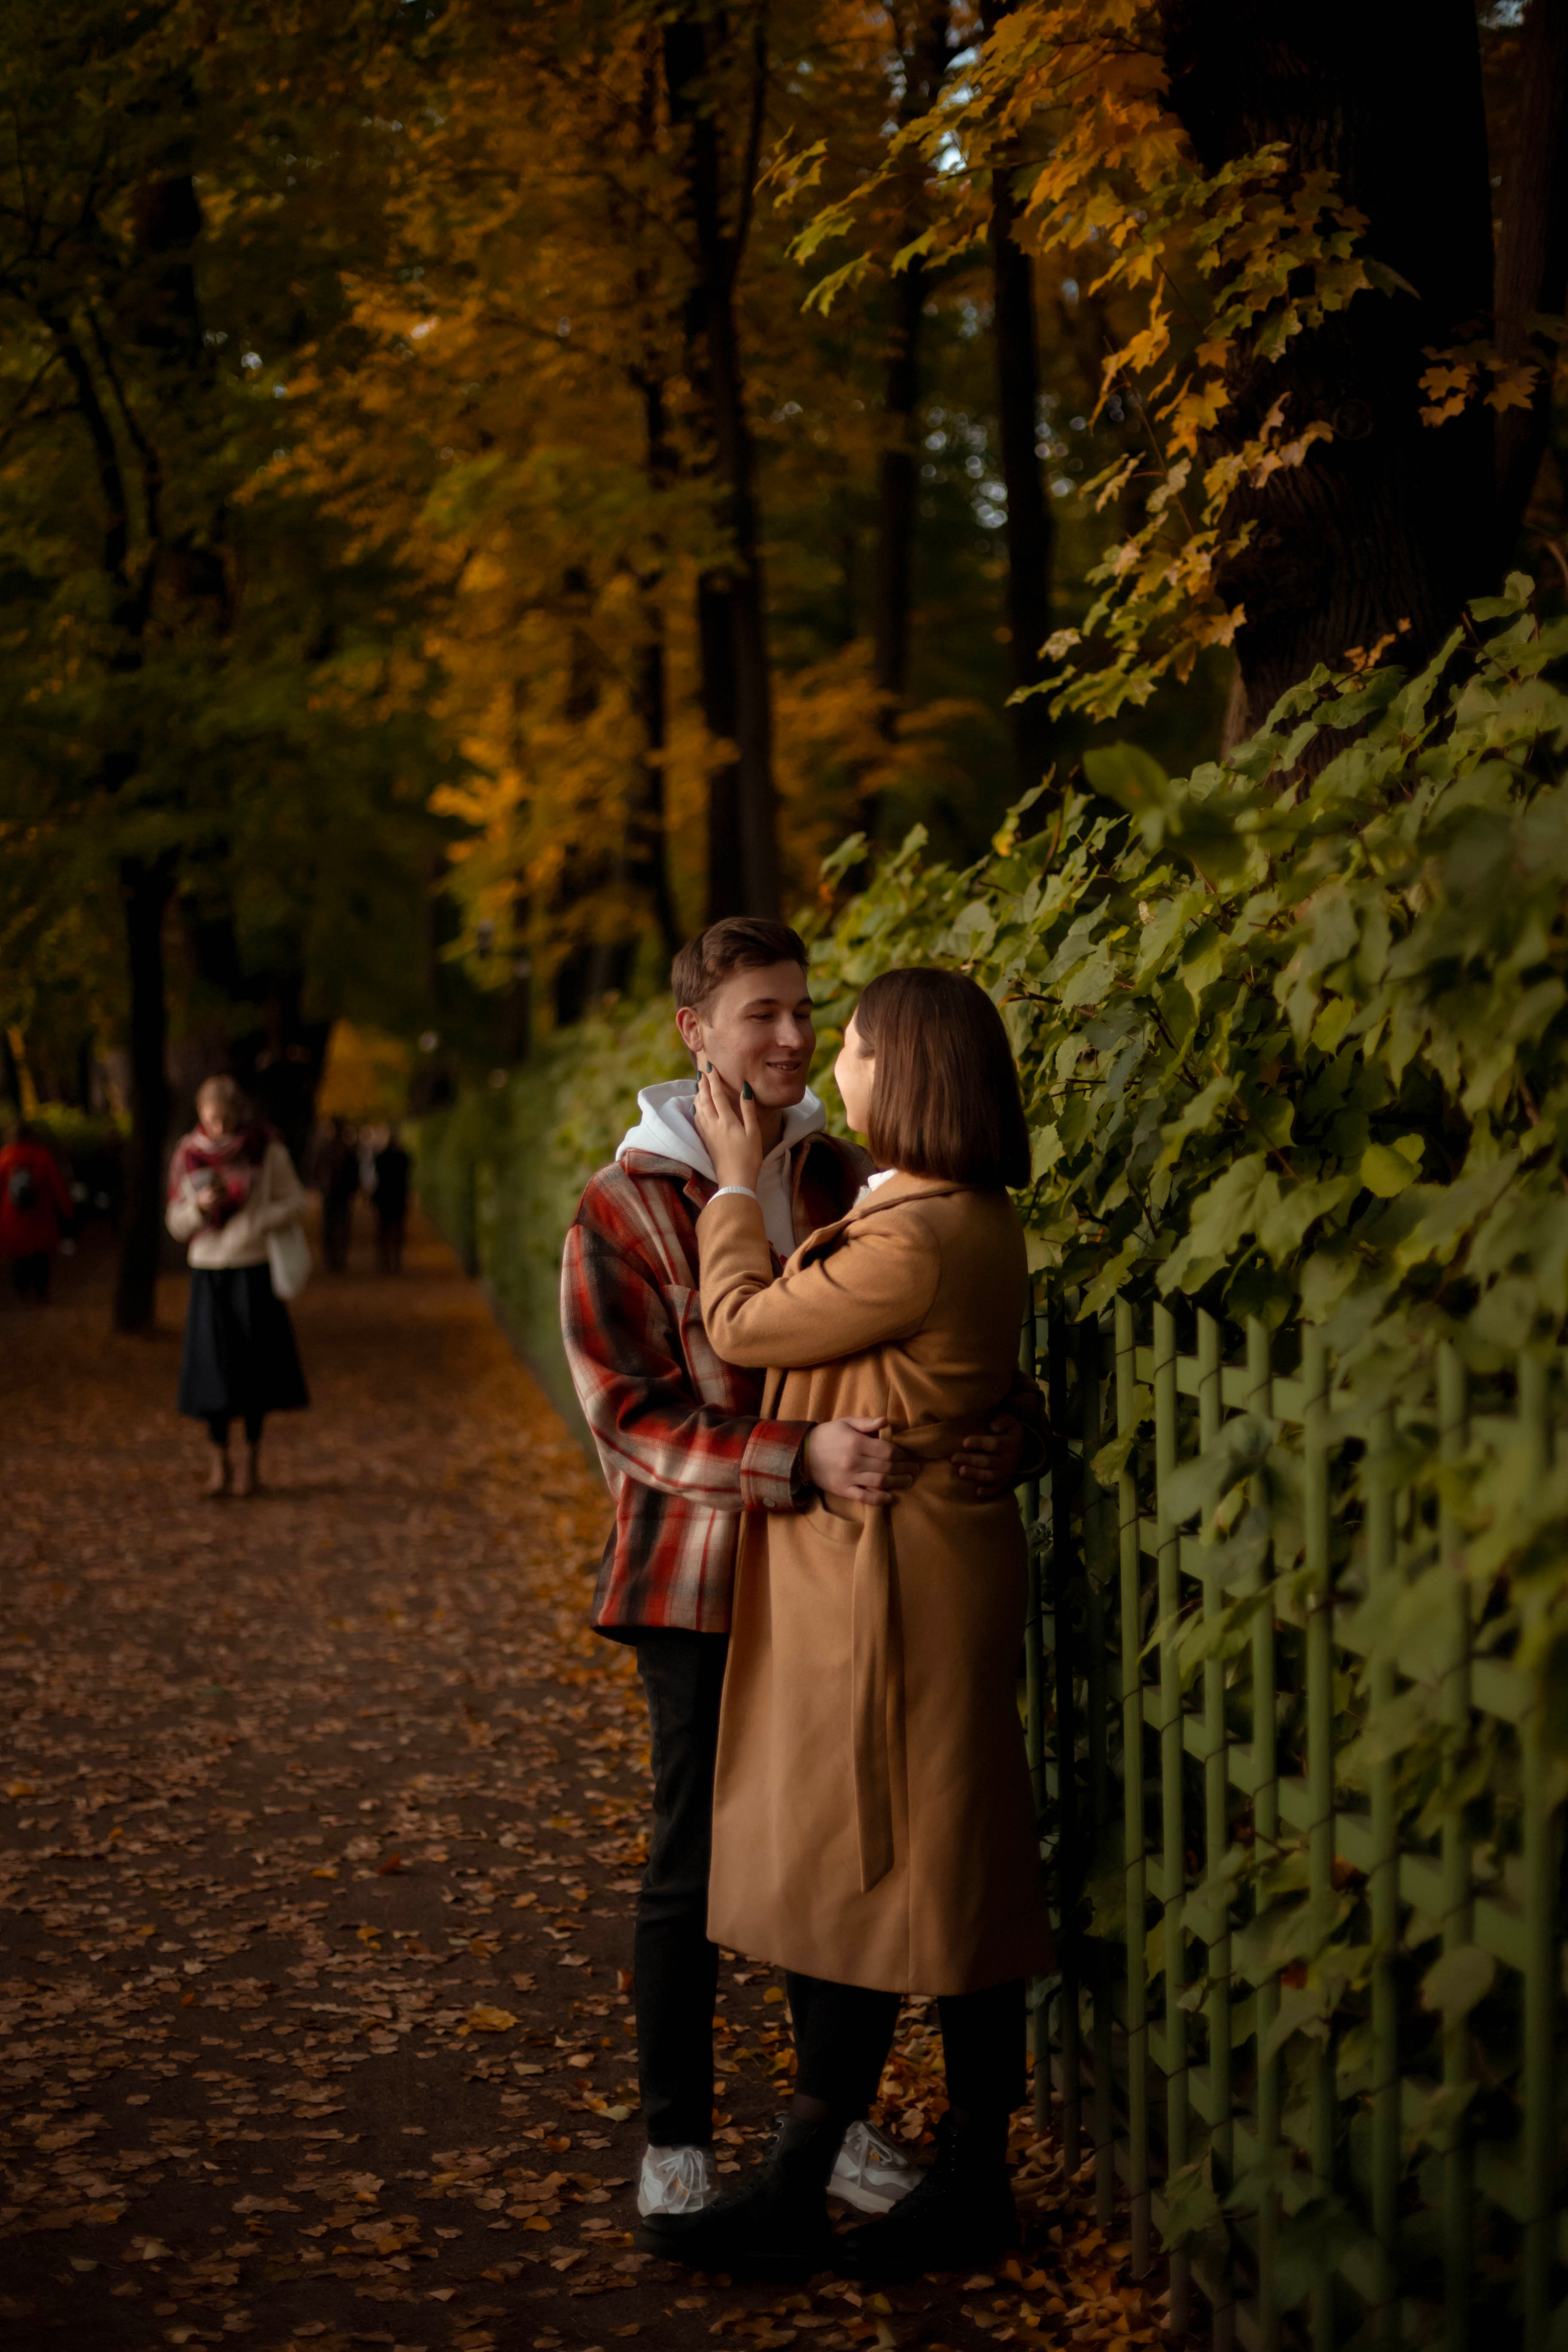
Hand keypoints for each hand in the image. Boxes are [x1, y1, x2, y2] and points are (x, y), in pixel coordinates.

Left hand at [694, 1064, 763, 1190]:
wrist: (735, 1180)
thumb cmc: (749, 1157)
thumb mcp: (754, 1132)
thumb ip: (748, 1110)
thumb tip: (744, 1089)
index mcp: (726, 1121)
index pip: (717, 1095)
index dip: (713, 1080)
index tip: (711, 1067)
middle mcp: (713, 1124)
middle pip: (704, 1099)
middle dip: (703, 1084)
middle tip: (702, 1071)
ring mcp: (707, 1133)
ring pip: (699, 1108)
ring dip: (698, 1094)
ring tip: (699, 1084)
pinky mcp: (705, 1140)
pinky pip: (697, 1119)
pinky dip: (696, 1108)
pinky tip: (696, 1106)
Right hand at [806, 1416, 918, 1505]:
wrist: (801, 1453)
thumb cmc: (827, 1435)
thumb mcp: (845, 1423)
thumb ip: (866, 1423)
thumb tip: (886, 1421)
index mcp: (855, 1443)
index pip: (887, 1451)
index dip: (901, 1454)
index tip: (908, 1455)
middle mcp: (854, 1461)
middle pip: (887, 1467)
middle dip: (904, 1469)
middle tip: (915, 1470)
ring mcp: (848, 1477)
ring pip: (880, 1482)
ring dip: (898, 1483)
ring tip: (909, 1481)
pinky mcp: (843, 1490)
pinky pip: (864, 1497)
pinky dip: (879, 1499)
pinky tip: (891, 1497)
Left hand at [953, 1413, 1024, 1501]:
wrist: (1020, 1446)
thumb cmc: (1006, 1430)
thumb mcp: (1008, 1420)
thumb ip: (1002, 1420)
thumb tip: (993, 1427)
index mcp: (1011, 1442)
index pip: (995, 1444)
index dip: (979, 1443)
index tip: (964, 1442)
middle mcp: (1010, 1459)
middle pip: (989, 1462)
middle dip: (970, 1460)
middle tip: (953, 1458)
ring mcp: (1007, 1471)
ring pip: (990, 1476)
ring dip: (975, 1475)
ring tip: (960, 1472)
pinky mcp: (1004, 1481)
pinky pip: (997, 1489)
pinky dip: (988, 1492)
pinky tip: (977, 1492)